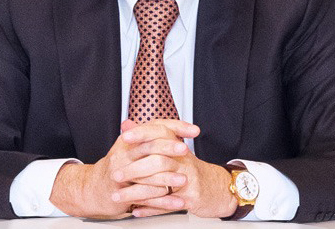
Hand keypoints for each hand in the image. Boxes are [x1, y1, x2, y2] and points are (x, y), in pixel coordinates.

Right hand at [48, 119, 199, 218]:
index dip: (176, 127)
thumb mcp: (133, 147)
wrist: (94, 188)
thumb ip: (152, 138)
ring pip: (148, 173)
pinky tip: (177, 202)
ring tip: (183, 180)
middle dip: (169, 148)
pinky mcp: (122, 192)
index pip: (155, 127)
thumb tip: (173, 129)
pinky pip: (145, 196)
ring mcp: (122, 172)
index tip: (194, 130)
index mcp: (131, 139)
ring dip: (168, 177)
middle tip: (185, 150)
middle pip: (149, 146)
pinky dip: (164, 201)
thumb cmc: (119, 167)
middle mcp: (125, 153)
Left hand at [113, 120, 237, 218]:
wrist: (218, 188)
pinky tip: (136, 210)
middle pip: (158, 160)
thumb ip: (148, 137)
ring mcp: (188, 179)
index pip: (161, 132)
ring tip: (118, 196)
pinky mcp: (191, 197)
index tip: (124, 137)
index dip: (142, 133)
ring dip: (136, 192)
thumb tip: (127, 124)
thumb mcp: (171, 150)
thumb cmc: (190, 170)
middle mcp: (184, 161)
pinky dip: (150, 209)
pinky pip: (167, 204)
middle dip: (134, 169)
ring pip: (159, 185)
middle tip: (116, 174)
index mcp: (177, 146)